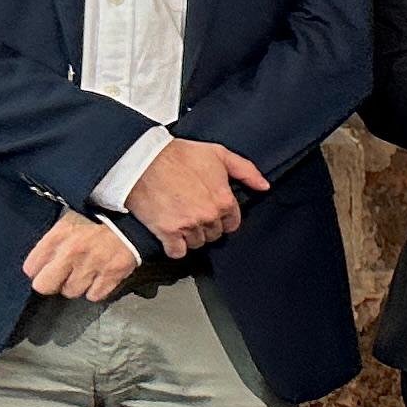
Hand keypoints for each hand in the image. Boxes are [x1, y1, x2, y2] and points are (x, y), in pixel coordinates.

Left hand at [21, 211, 140, 301]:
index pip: (30, 268)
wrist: (136, 217)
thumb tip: (40, 262)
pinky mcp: (112, 274)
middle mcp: (72, 251)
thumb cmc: (101, 217)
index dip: (39, 269)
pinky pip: (94, 295)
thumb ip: (54, 241)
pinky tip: (100, 276)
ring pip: (71, 292)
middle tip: (62, 276)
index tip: (47, 267)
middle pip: (45, 286)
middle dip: (52, 283)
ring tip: (86, 272)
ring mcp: (92, 265)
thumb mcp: (70, 220)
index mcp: (58, 235)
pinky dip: (97, 289)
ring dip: (77, 285)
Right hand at [129, 137, 269, 253]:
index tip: (210, 212)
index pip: (232, 223)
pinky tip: (170, 235)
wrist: (142, 161)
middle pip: (214, 234)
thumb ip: (246, 170)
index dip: (222, 218)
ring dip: (190, 236)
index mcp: (224, 200)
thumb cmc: (179, 155)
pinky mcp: (167, 232)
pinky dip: (174, 247)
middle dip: (205, 226)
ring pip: (197, 243)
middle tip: (192, 213)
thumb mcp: (218, 154)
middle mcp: (209, 216)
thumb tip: (264, 186)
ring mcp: (189, 226)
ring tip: (179, 219)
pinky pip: (177, 252)